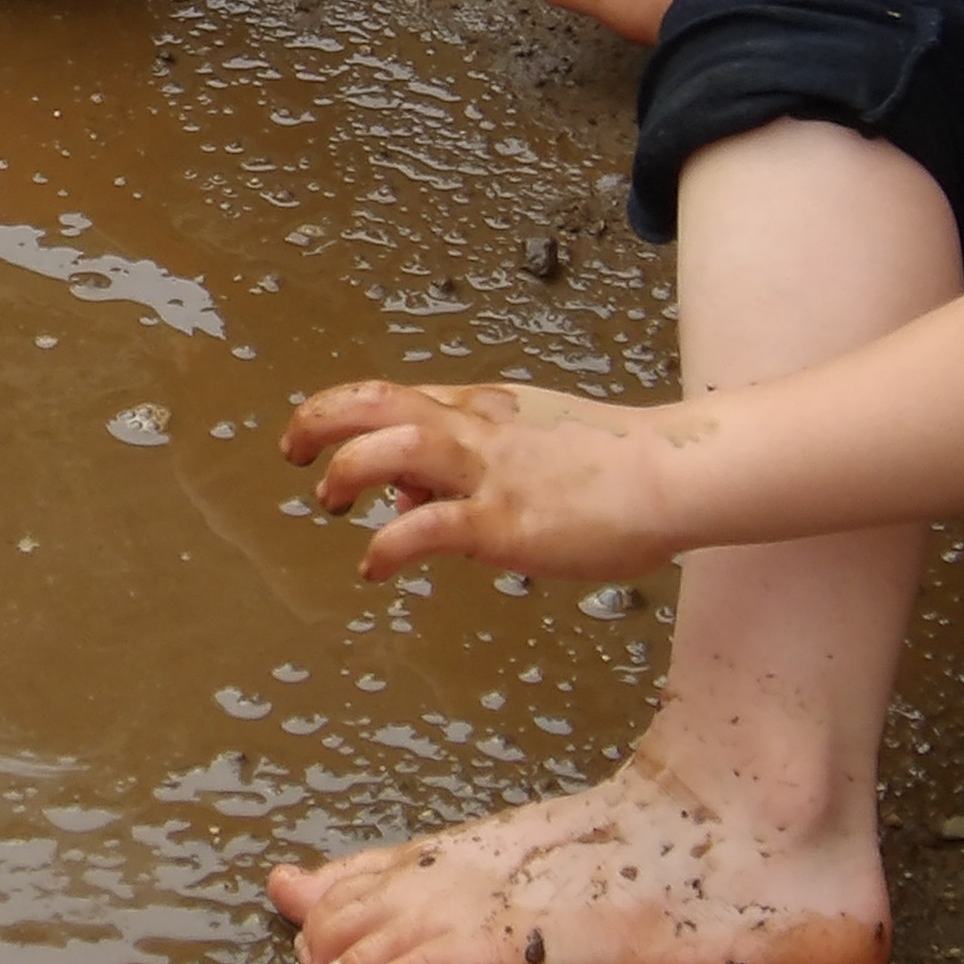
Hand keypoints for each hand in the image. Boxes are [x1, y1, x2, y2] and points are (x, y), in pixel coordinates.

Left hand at [281, 377, 679, 583]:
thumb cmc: (614, 466)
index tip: (325, 441)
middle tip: (290, 449)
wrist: (673, 475)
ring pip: (393, 446)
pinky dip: (386, 546)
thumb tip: (410, 498)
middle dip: (320, 418)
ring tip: (327, 500)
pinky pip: (427, 529)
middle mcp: (477, 431)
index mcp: (484, 409)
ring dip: (347, 469)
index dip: (349, 413)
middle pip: (375, 400)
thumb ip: (472, 463)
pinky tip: (372, 569)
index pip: (396, 394)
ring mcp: (490, 474)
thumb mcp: (533, 444)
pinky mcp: (504, 522)